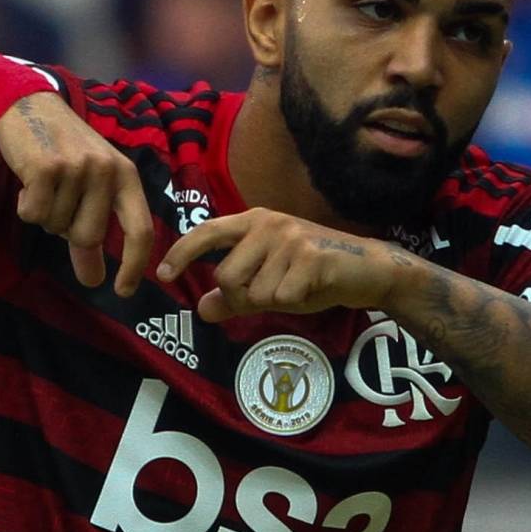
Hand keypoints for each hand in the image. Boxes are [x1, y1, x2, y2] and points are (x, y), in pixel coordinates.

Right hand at [0, 92, 153, 295]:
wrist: (28, 105)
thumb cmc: (62, 151)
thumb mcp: (87, 187)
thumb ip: (91, 234)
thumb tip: (94, 281)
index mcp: (126, 176)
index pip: (140, 230)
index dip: (134, 265)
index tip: (123, 291)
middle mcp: (107, 171)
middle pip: (87, 236)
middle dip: (65, 231)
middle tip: (57, 201)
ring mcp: (77, 168)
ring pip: (56, 227)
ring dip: (44, 214)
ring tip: (44, 183)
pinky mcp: (46, 168)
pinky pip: (34, 214)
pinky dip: (26, 206)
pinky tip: (28, 180)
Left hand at [155, 208, 403, 322]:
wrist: (368, 269)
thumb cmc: (315, 275)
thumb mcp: (270, 285)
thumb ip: (236, 296)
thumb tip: (202, 309)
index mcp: (254, 222)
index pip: (207, 233)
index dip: (182, 254)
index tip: (162, 275)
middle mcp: (268, 224)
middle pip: (226, 277)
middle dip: (244, 297)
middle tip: (275, 293)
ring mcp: (289, 238)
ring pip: (254, 292)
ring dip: (273, 302)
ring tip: (297, 288)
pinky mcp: (310, 258)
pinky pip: (281, 298)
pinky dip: (295, 303)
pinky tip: (313, 289)